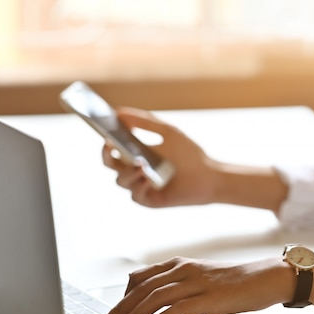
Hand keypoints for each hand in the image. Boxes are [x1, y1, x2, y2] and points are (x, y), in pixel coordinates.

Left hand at [97, 256, 295, 313]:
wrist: (262, 278)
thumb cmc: (232, 281)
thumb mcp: (198, 277)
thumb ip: (176, 284)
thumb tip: (152, 299)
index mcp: (180, 264)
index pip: (141, 277)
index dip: (122, 295)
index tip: (113, 312)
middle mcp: (184, 269)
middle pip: (143, 287)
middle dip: (121, 307)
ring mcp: (197, 282)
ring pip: (156, 297)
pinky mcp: (209, 297)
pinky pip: (179, 307)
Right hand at [102, 107, 217, 207]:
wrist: (209, 176)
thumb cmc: (190, 154)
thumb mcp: (167, 132)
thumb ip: (144, 121)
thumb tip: (119, 112)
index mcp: (137, 155)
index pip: (113, 150)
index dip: (105, 143)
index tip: (104, 133)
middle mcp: (136, 172)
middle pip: (110, 166)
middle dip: (107, 156)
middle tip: (111, 146)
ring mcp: (142, 187)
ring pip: (121, 181)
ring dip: (128, 171)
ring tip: (142, 164)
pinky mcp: (150, 201)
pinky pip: (135, 195)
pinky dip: (140, 186)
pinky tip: (148, 178)